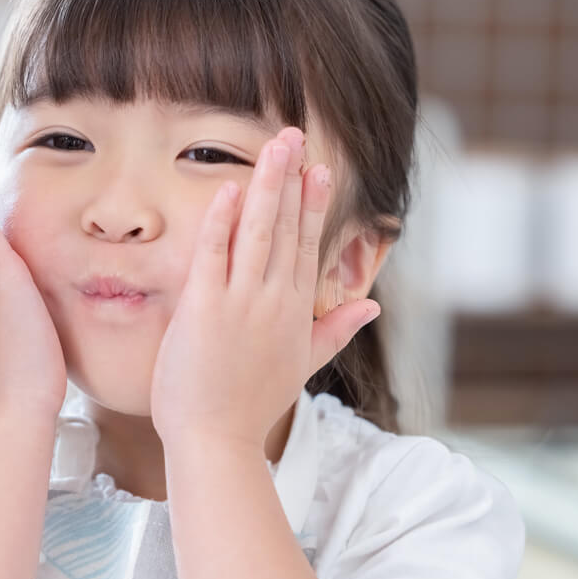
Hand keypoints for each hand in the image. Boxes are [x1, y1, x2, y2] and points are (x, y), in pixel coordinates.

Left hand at [150, 128, 379, 453]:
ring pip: (258, 232)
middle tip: (294, 136)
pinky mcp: (204, 309)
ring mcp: (240, 303)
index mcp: (296, 312)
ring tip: (274, 147)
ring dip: (267, 185)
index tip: (318, 170)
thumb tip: (372, 304)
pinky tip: (228, 190)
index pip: (307, 247)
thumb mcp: (303, 365)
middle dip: (292, 179)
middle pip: (286, 229)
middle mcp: (273, 301)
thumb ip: (336, 330)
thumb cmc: (251, 407)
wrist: (217, 442)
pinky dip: (222, 222)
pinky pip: (214, 255)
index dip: (312, 206)